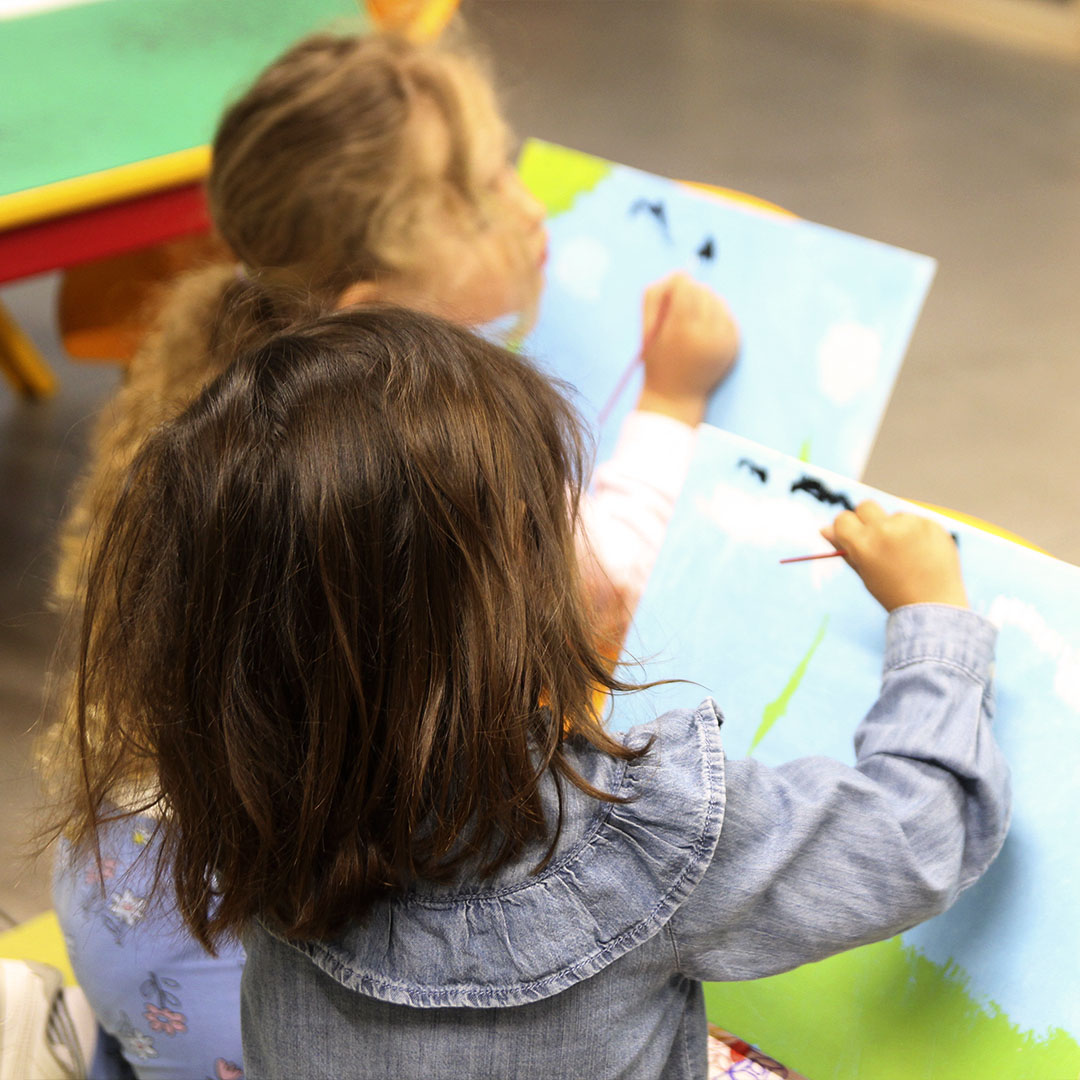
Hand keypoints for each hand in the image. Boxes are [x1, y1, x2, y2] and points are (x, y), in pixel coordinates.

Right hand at [636, 273, 738, 425]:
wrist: (676, 398)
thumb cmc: (656, 361)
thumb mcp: (647, 330)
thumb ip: (655, 296)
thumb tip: (680, 274)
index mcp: (682, 329)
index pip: (686, 285)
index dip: (676, 287)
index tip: (671, 297)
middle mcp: (707, 334)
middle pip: (703, 291)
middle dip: (691, 296)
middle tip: (680, 313)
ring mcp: (724, 341)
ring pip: (718, 301)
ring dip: (705, 306)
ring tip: (692, 325)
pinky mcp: (734, 346)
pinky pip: (728, 316)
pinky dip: (716, 319)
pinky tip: (704, 333)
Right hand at [822, 501, 967, 611]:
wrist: (932, 606)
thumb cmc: (892, 592)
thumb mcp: (863, 572)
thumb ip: (844, 548)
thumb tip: (824, 529)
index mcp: (863, 543)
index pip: (843, 519)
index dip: (846, 528)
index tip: (853, 537)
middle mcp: (885, 530)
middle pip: (866, 506)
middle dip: (867, 519)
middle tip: (878, 540)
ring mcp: (911, 525)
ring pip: (894, 515)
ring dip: (895, 528)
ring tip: (906, 554)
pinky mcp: (932, 525)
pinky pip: (916, 521)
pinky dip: (916, 533)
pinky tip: (922, 553)